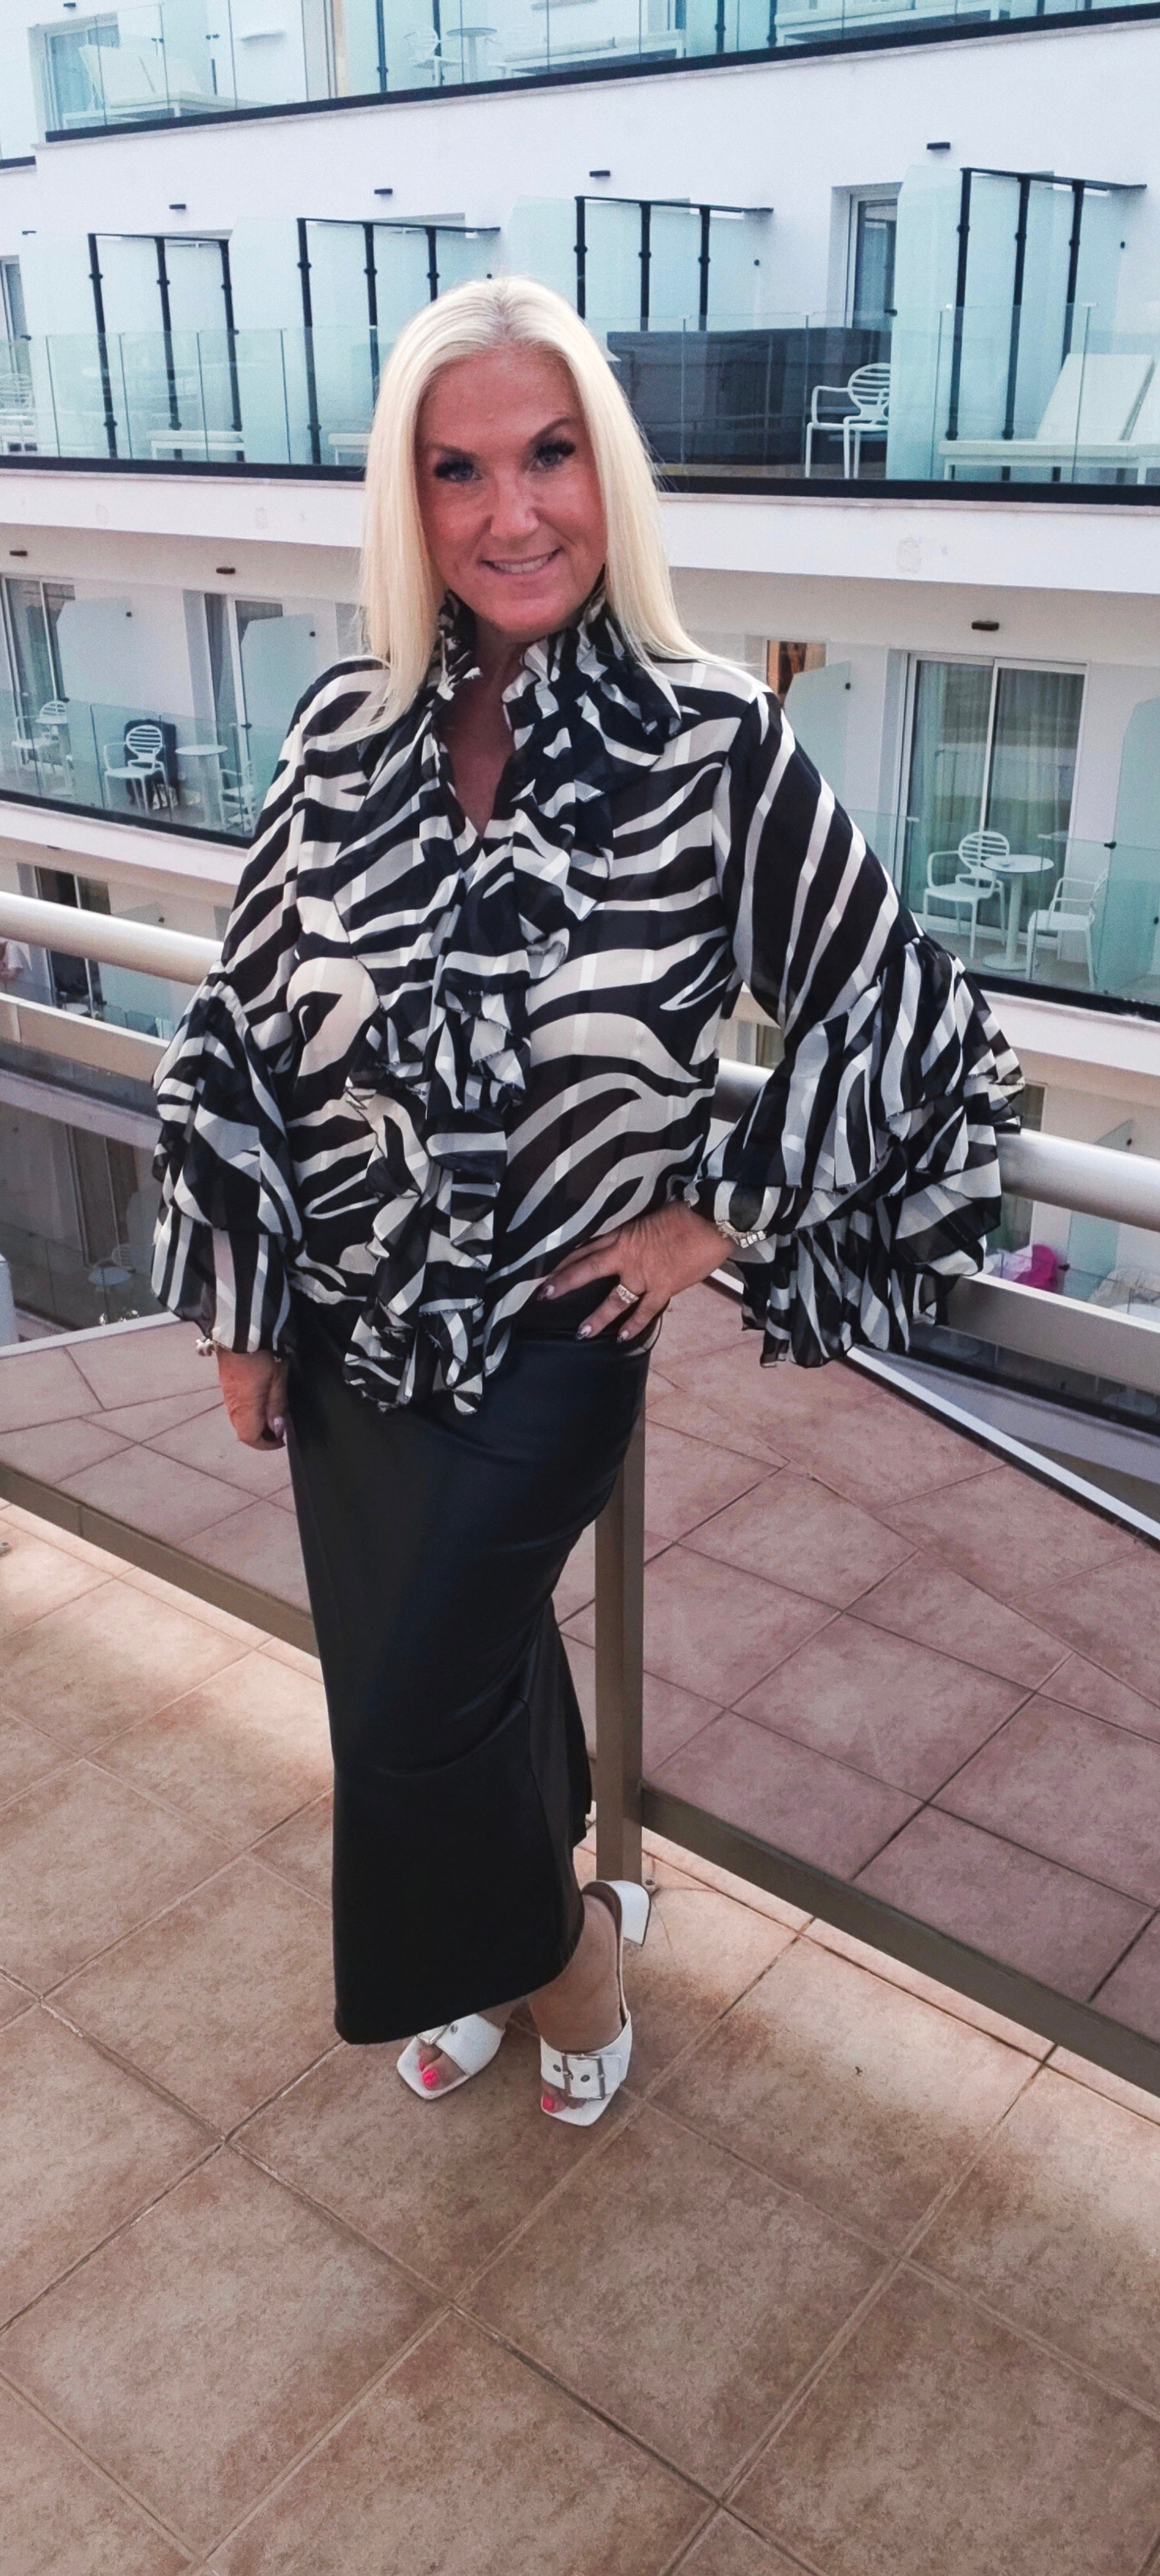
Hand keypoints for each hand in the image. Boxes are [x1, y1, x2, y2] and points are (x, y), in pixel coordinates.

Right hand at [216, 1348, 288, 1448]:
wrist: (242, 1329)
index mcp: (245, 1407)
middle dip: (261, 1435)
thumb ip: (277, 1406)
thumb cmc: (263, 1353)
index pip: (250, 1437)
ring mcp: (226, 1393)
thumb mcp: (278, 1380)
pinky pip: (236, 1405)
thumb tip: (278, 1429)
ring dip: (254, 1422)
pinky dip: (249, 1410)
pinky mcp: (226, 1382)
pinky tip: (260, 1400)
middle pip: (242, 1430)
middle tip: (278, 1430)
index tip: (281, 1441)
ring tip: (272, 1415)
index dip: (266, 1444)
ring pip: (238, 1418)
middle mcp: (232, 1404)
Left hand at [538, 1203, 727, 1341]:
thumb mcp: (650, 1216)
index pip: (586, 1248)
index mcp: (622, 1235)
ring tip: (581, 1333)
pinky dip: (633, 1325)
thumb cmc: (684, 1212)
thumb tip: (629, 1242)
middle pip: (586, 1269)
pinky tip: (620, 1338)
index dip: (565, 1260)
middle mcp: (626, 1256)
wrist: (711, 1218)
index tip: (547, 1270)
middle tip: (543, 1296)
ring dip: (597, 1317)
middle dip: (564, 1283)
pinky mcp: (663, 1288)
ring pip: (613, 1299)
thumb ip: (635, 1233)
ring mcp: (643, 1275)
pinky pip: (644, 1311)